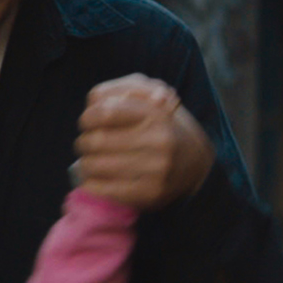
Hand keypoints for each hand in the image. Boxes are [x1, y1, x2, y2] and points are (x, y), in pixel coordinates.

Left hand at [75, 75, 213, 210]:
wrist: (198, 164)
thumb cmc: (166, 127)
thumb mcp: (153, 97)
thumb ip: (124, 89)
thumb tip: (101, 102)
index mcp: (156, 113)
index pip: (105, 111)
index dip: (89, 117)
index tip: (89, 122)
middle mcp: (158, 141)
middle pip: (96, 141)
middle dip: (84, 142)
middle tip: (88, 145)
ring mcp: (155, 169)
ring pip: (95, 166)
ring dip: (85, 164)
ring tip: (91, 162)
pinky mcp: (149, 193)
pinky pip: (104, 189)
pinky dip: (91, 184)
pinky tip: (96, 179)